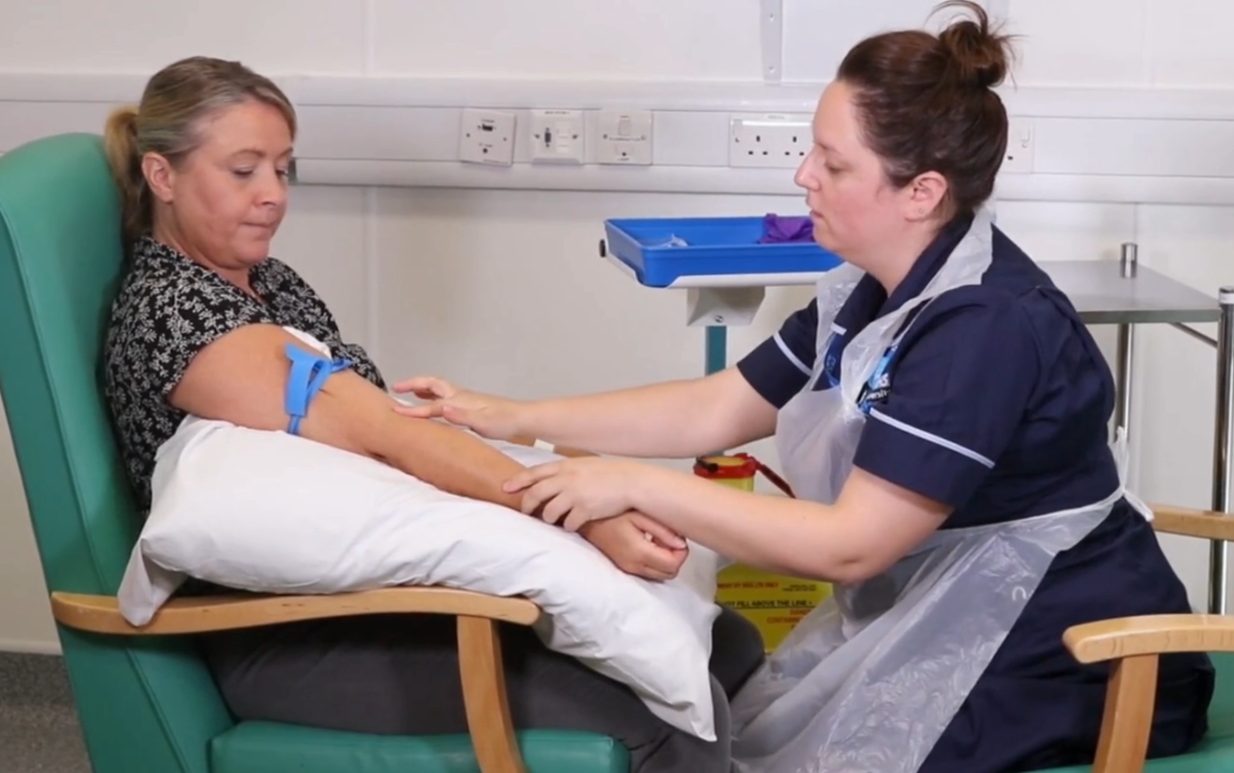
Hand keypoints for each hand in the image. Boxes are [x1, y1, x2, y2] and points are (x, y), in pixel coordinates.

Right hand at [391, 376, 523, 440]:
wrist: (523, 418)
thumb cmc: (504, 422)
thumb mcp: (483, 423)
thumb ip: (461, 416)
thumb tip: (443, 408)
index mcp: (460, 401)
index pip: (431, 407)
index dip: (412, 410)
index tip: (393, 412)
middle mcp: (461, 396)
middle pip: (432, 385)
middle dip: (413, 384)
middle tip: (395, 387)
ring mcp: (466, 399)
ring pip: (439, 389)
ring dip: (423, 388)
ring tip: (410, 391)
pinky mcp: (471, 405)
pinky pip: (446, 397)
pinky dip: (435, 397)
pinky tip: (437, 405)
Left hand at [504, 457, 651, 531]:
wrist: (631, 482)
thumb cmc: (610, 473)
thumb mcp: (585, 464)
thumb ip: (567, 470)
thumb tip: (550, 479)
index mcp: (566, 466)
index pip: (535, 473)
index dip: (518, 481)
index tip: (506, 488)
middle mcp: (567, 479)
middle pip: (536, 494)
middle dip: (527, 505)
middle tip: (526, 512)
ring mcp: (575, 495)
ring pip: (549, 512)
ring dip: (549, 518)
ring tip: (555, 519)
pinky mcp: (585, 511)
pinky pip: (568, 524)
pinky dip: (568, 525)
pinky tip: (574, 524)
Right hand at [581, 512, 687, 580]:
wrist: (586, 519)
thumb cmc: (612, 513)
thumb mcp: (640, 516)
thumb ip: (663, 531)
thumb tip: (682, 545)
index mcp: (639, 553)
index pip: (673, 565)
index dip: (682, 553)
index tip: (678, 538)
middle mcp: (634, 566)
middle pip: (669, 574)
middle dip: (675, 558)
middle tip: (669, 538)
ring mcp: (628, 569)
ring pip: (659, 575)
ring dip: (665, 561)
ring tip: (657, 539)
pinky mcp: (624, 568)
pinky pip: (648, 572)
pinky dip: (655, 562)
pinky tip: (648, 544)